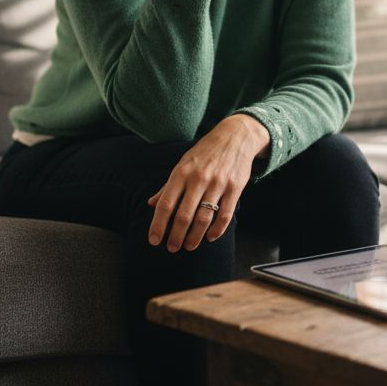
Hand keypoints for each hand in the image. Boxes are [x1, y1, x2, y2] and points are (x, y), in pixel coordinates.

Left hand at [147, 115, 268, 252]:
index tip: (154, 240)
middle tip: (172, 248)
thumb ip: (168, 186)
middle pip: (183, 215)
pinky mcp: (234, 188)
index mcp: (181, 173)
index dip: (158, 225)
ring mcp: (217, 184)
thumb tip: (151, 204)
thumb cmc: (205, 153)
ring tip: (188, 246)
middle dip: (175, 236)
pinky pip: (225, 215)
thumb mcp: (183, 164)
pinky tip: (209, 237)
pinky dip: (217, 230)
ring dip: (194, 237)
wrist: (235, 136)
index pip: (166, 204)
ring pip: (204, 218)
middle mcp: (198, 178)